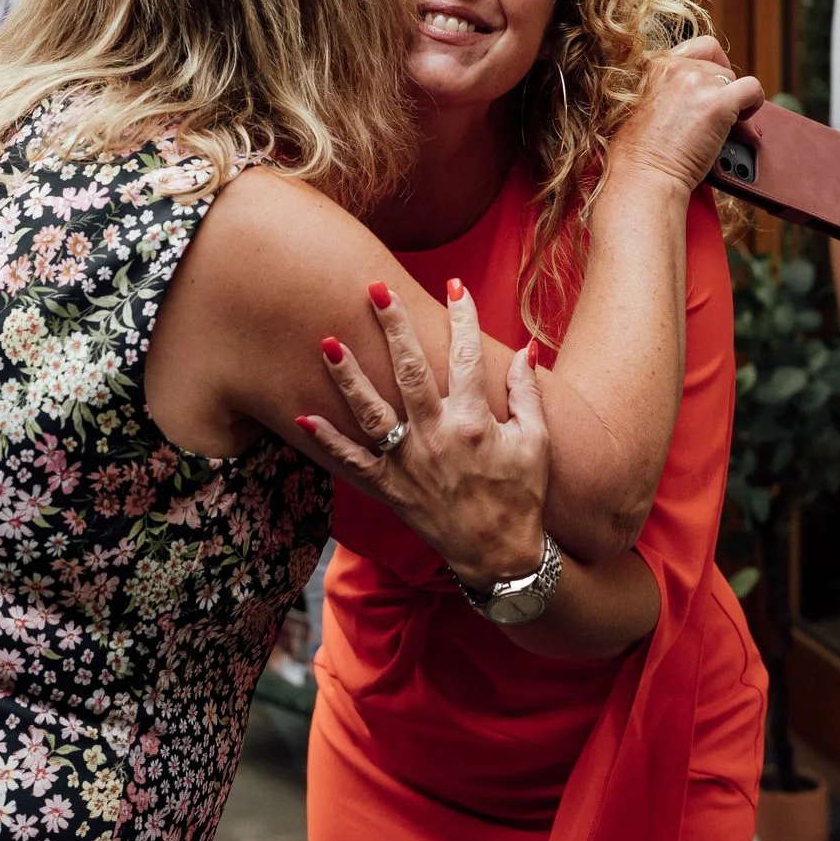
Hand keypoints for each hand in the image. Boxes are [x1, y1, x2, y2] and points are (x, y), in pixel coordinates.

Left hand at [291, 281, 548, 589]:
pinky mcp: (391, 488)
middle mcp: (437, 437)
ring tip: (327, 342)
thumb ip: (528, 393)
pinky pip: (354, 462)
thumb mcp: (535, 442)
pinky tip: (303, 417)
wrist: (499, 555)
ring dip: (348, 376)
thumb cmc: (521, 496)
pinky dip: (328, 442)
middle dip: (392, 326)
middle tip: (374, 290)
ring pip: (372, 411)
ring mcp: (409, 463)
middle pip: (409, 370)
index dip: (462, 316)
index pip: (466, 356)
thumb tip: (527, 349)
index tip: (455, 285)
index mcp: (475, 422)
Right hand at [605, 37, 765, 195]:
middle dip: (722, 89)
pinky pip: (752, 89)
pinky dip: (754, 104)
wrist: (642, 176)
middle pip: (718, 66)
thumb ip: (668, 90)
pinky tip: (745, 122)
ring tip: (728, 127)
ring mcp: (697, 83)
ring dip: (734, 102)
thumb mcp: (646, 106)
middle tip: (721, 113)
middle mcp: (676, 67)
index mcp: (656, 66)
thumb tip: (706, 91)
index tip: (710, 86)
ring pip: (733, 80)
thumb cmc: (640, 154)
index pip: (698, 48)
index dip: (710, 67)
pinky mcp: (717, 103)